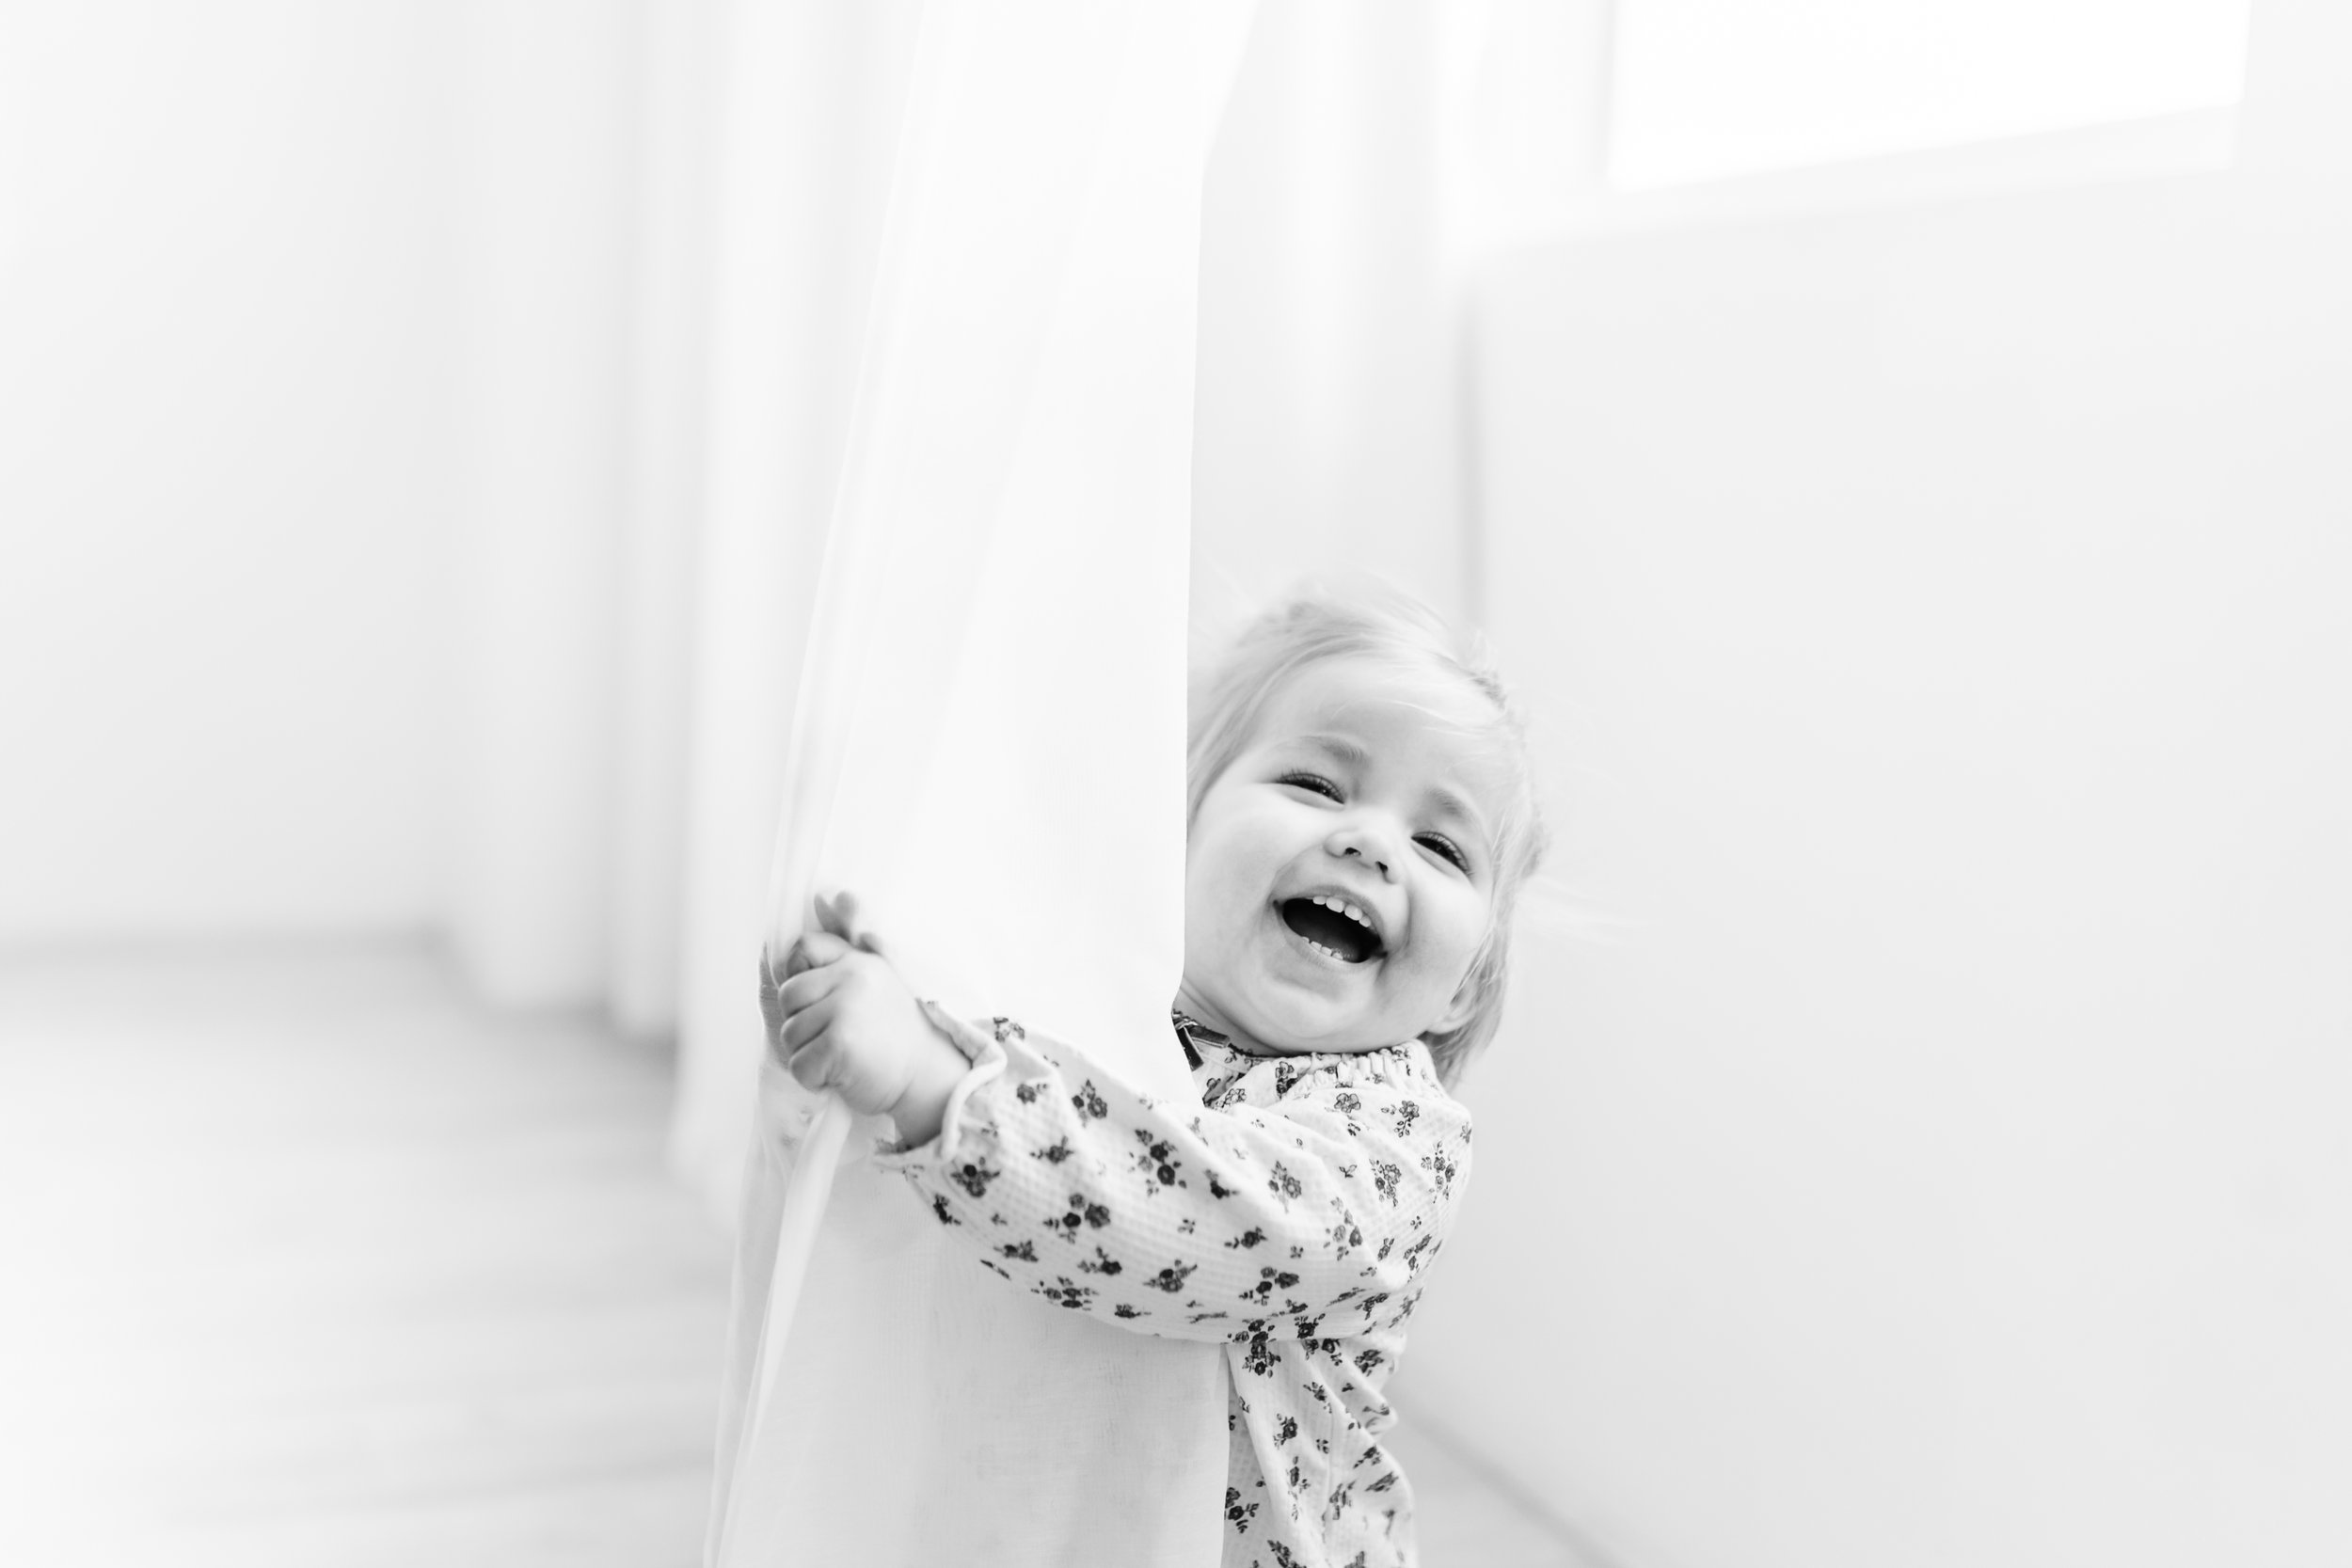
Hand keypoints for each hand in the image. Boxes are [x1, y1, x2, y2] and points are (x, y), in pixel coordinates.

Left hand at [758, 891, 966, 1144]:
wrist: (929, 1078)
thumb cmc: (897, 1035)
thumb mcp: (878, 978)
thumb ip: (851, 937)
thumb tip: (827, 893)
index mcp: (859, 960)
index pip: (804, 948)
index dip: (803, 979)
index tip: (828, 1004)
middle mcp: (853, 976)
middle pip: (788, 995)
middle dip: (803, 1024)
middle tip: (839, 1038)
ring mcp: (845, 1008)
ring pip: (789, 1033)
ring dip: (808, 1055)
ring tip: (843, 1058)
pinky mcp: (839, 1043)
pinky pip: (798, 1064)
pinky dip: (814, 1079)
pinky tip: (841, 1075)